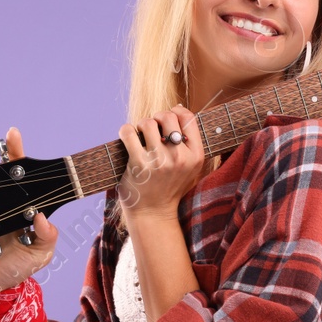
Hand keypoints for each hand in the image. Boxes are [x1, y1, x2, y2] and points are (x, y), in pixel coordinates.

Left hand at [116, 105, 205, 221]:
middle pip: (167, 116)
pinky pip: (129, 132)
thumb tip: (177, 108)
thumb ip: (188, 141)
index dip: (176, 112)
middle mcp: (180, 158)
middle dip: (156, 118)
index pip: (188, 118)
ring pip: (147, 122)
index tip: (167, 121)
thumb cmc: (170, 187)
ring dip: (140, 126)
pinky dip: (125, 131)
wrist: (153, 214)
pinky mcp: (139, 164)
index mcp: (196, 156)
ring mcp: (159, 161)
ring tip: (139, 137)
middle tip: (151, 129)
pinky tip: (127, 138)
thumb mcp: (190, 168)